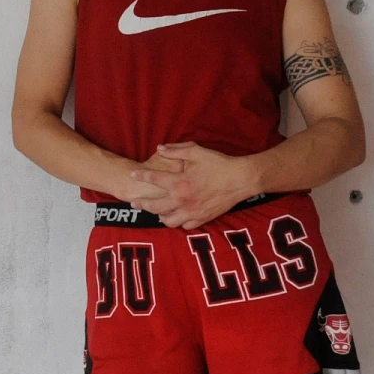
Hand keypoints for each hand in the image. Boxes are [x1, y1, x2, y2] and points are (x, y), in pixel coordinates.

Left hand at [128, 142, 256, 228]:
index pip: (152, 179)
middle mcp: (182, 200)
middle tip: (134, 203)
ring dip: (160, 216)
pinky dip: (179, 222)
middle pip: (154, 206)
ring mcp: (192, 212)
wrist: (241, 179)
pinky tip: (176, 217)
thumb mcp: (196, 152)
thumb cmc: (218, 164)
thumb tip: (159, 148)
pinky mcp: (203, 218)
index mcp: (178, 182)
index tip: (132, 175)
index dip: (140, 176)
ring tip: (157, 211)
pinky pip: (185, 226)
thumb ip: (175, 150)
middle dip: (141, 204)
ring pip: (168, 220)